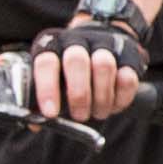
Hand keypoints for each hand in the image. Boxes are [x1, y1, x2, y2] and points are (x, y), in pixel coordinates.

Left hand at [25, 0, 151, 123]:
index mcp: (52, 45)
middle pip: (76, 60)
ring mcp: (105, 45)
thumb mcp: (51, 79)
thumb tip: (34, 123)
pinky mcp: (129, 56)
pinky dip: (121, 97)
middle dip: (78, 94)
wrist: (101, 40)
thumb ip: (40, 100)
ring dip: (101, 97)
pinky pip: (128, 77)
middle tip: (79, 116)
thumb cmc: (69, 70)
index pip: (46, 62)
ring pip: (104, 66)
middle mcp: (77, 40)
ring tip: (98, 112)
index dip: (47, 89)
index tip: (50, 113)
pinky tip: (113, 104)